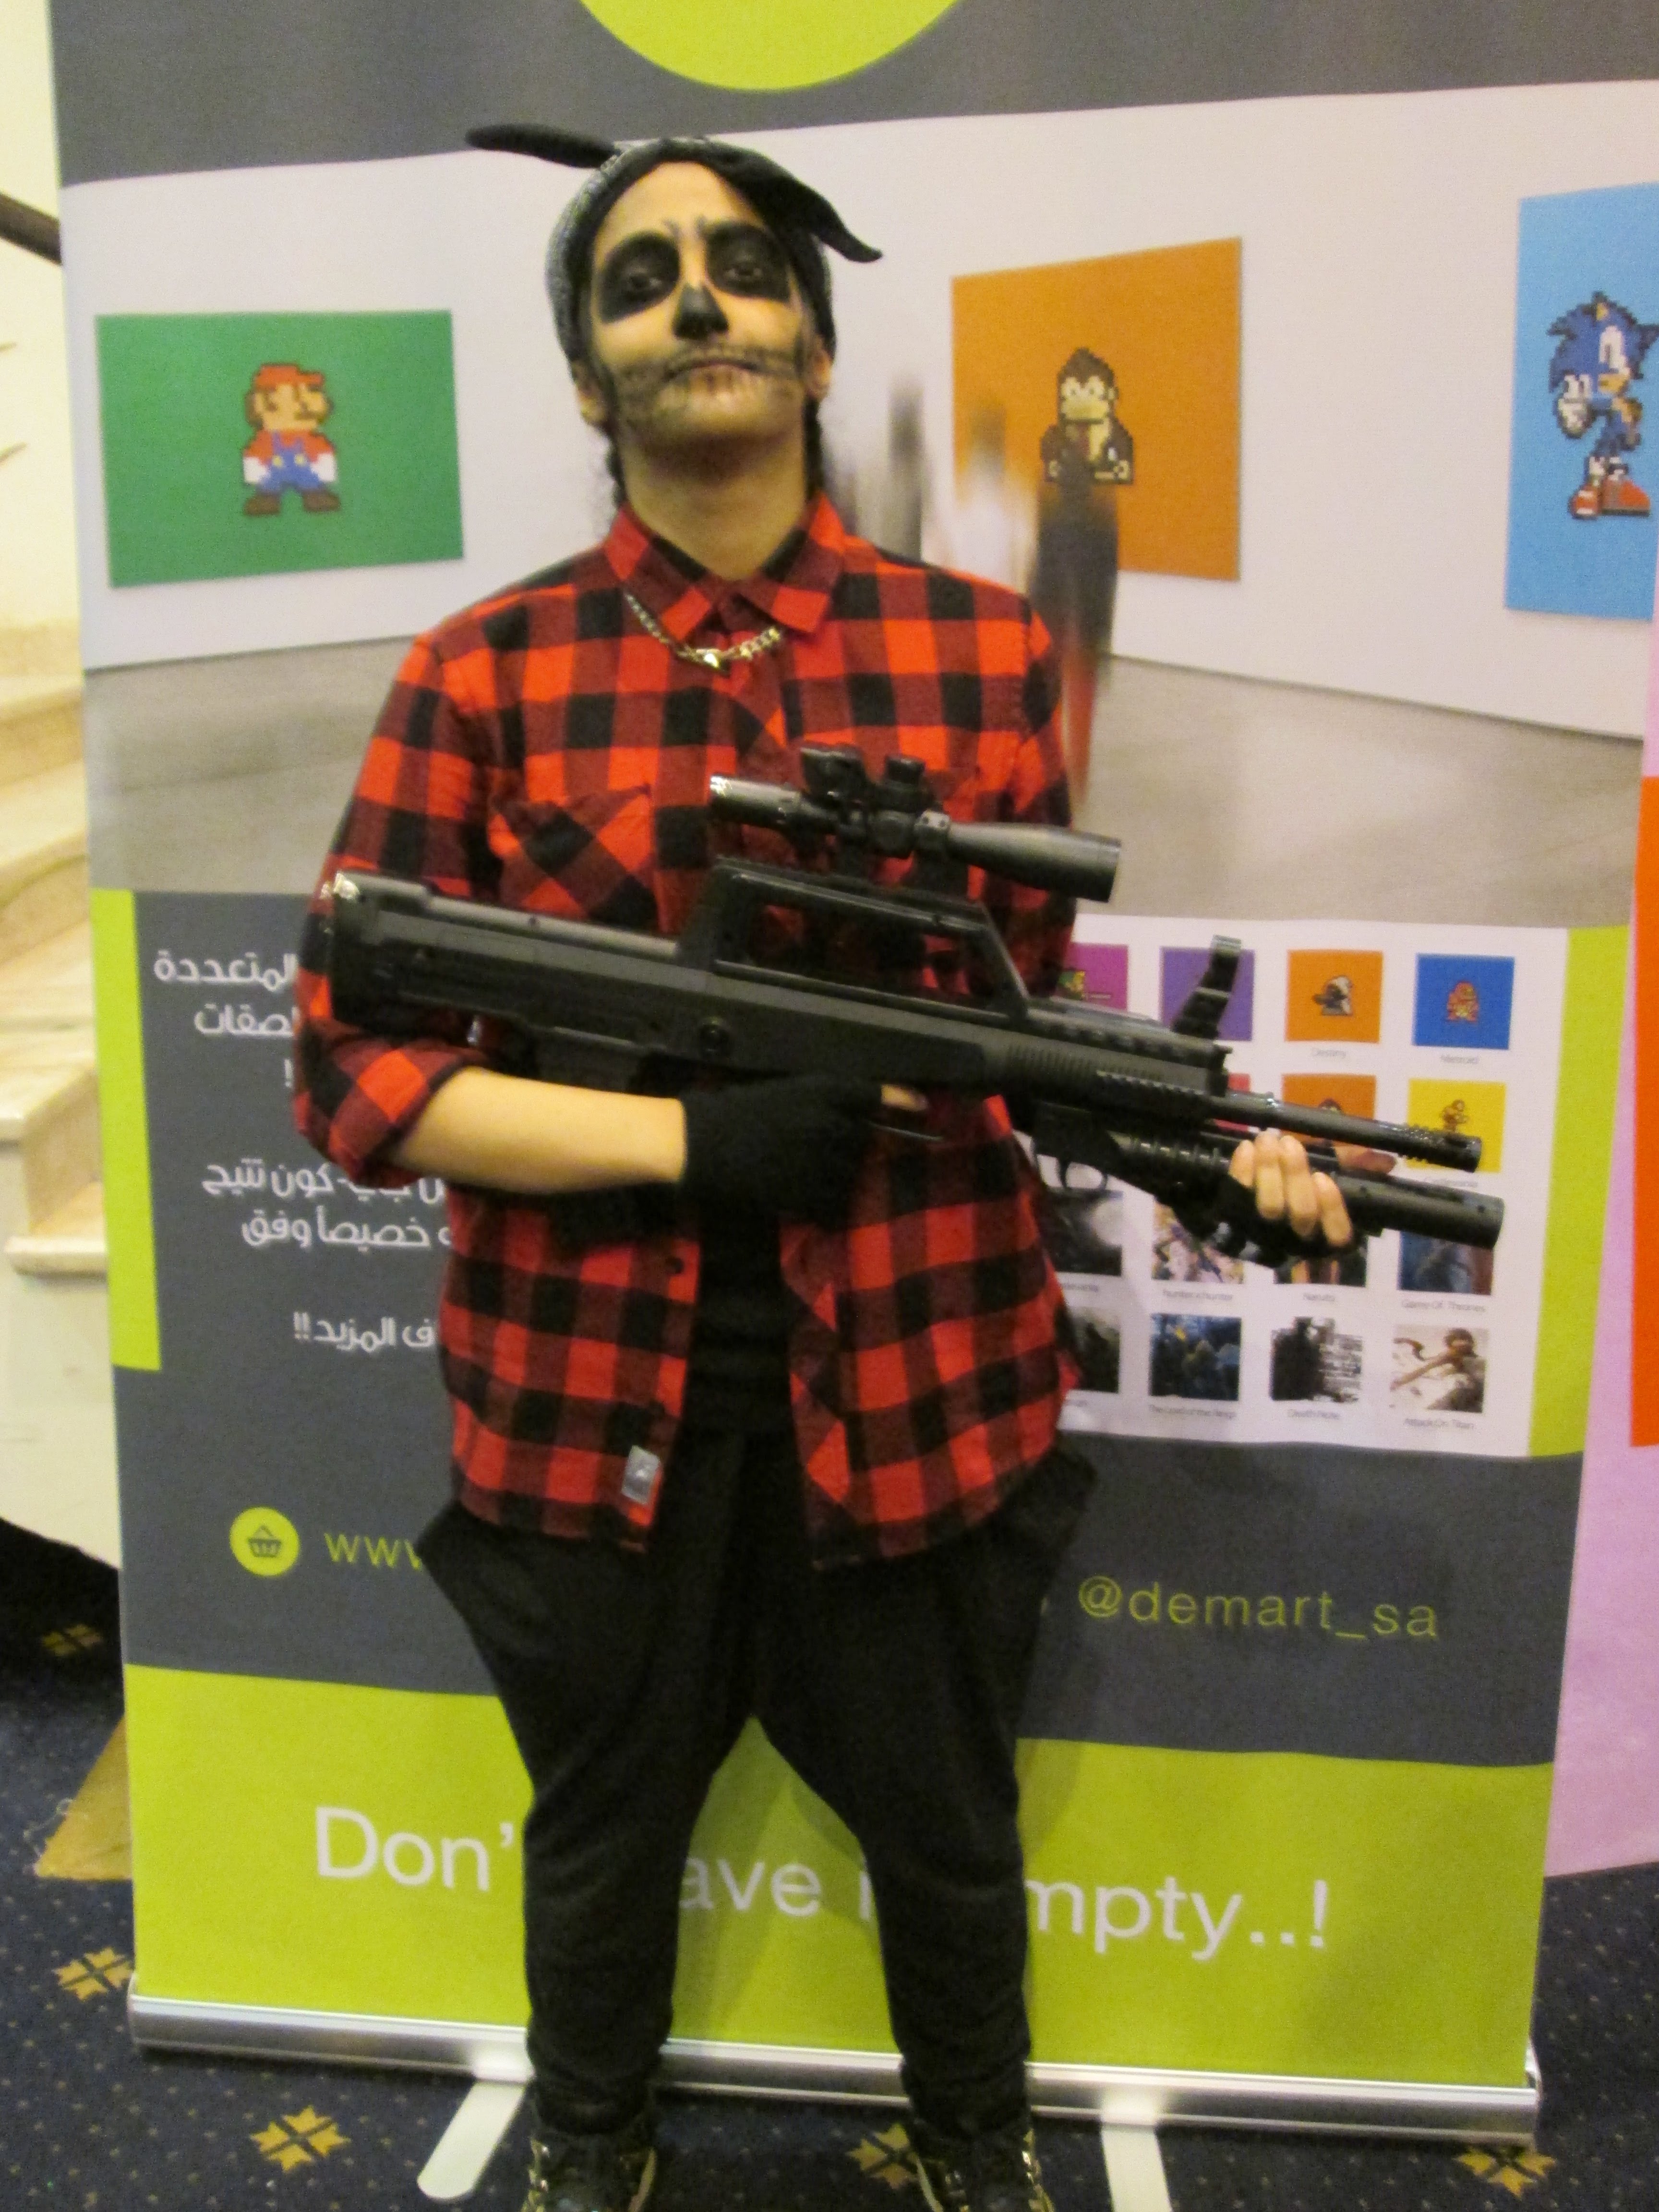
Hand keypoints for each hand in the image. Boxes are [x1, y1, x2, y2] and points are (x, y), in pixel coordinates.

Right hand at [681, 1073, 884, 1225]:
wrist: (697, 1144)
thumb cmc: (729, 1112)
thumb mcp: (779, 1094)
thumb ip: (817, 1104)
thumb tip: (848, 1120)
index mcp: (819, 1091)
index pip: (872, 1093)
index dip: (900, 1099)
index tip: (922, 1107)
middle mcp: (828, 1121)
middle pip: (862, 1138)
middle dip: (850, 1147)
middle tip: (820, 1154)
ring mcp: (820, 1157)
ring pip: (850, 1172)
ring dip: (838, 1177)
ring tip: (808, 1179)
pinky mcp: (806, 1190)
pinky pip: (833, 1202)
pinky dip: (827, 1207)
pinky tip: (810, 1206)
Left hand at [1226, 1129, 1366, 1248]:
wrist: (1240, 1202)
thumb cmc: (1294, 1186)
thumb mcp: (1324, 1175)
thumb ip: (1351, 1165)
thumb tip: (1386, 1160)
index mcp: (1323, 1234)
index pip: (1337, 1234)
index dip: (1332, 1208)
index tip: (1324, 1178)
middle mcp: (1294, 1239)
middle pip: (1301, 1214)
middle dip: (1296, 1175)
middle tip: (1289, 1143)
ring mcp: (1261, 1231)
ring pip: (1269, 1205)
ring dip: (1269, 1168)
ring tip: (1268, 1139)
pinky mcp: (1232, 1217)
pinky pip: (1237, 1194)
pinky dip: (1242, 1169)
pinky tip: (1247, 1148)